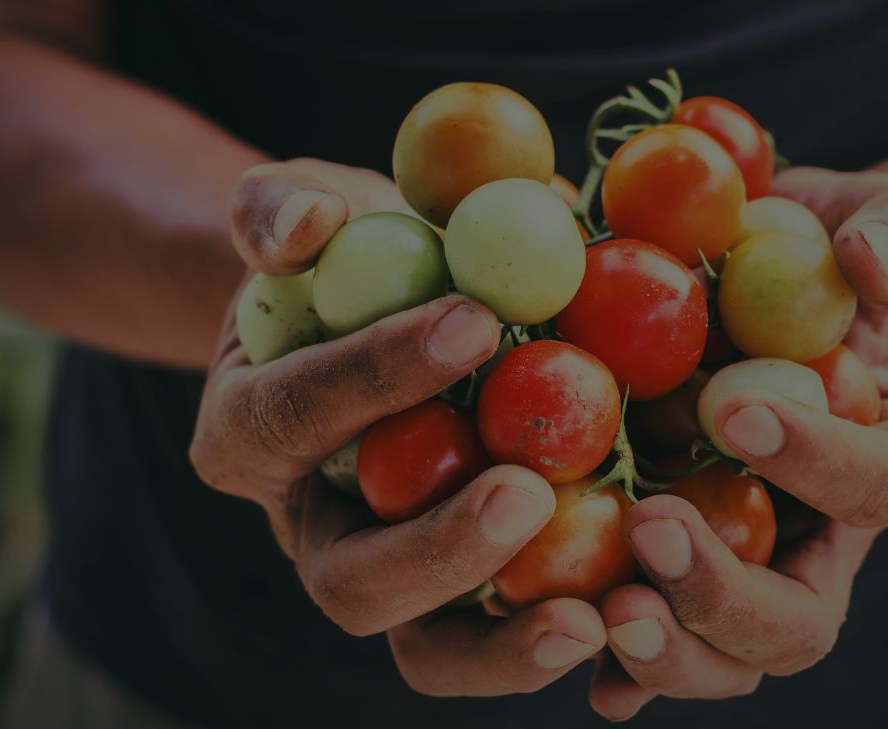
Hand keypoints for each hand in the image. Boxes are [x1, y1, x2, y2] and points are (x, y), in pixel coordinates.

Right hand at [191, 159, 607, 697]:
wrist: (378, 319)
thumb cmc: (340, 261)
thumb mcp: (298, 209)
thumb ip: (279, 209)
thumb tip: (311, 224)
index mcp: (249, 437)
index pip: (299, 414)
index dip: (377, 375)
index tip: (475, 322)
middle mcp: (314, 530)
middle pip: (353, 582)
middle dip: (437, 550)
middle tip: (525, 494)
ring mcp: (393, 575)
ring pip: (428, 649)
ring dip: (507, 643)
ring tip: (591, 614)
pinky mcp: (469, 595)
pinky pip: (507, 639)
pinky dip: (564, 636)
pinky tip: (638, 607)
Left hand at [588, 168, 887, 719]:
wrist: (758, 286)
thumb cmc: (823, 249)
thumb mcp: (877, 215)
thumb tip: (870, 262)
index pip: (876, 484)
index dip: (817, 459)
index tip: (738, 408)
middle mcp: (819, 539)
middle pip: (798, 619)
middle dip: (725, 593)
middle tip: (652, 529)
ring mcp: (741, 566)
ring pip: (724, 656)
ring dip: (667, 649)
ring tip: (600, 613)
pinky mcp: (668, 567)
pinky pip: (649, 636)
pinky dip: (614, 666)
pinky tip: (569, 653)